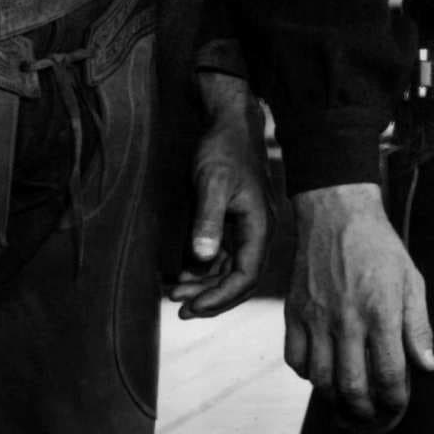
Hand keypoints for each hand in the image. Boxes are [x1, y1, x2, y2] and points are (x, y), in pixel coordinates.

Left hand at [173, 72, 272, 317]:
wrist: (230, 125)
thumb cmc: (223, 150)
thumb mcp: (211, 183)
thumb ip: (207, 220)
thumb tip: (202, 257)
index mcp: (259, 227)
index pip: (245, 276)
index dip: (220, 297)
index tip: (192, 307)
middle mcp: (257, 233)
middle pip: (239, 279)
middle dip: (210, 297)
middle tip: (178, 308)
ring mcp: (246, 229)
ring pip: (229, 270)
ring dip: (204, 285)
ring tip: (175, 293)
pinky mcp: (234, 223)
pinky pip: (223, 256)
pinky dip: (204, 269)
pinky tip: (183, 275)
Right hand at [287, 183, 433, 431]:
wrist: (336, 214)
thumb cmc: (380, 248)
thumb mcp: (412, 281)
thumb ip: (419, 326)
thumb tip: (428, 365)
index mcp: (381, 312)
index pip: (390, 374)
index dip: (396, 400)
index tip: (398, 406)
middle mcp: (347, 320)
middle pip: (352, 386)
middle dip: (365, 411)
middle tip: (372, 416)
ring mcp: (316, 318)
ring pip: (321, 379)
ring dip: (335, 400)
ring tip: (348, 403)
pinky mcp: (293, 313)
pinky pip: (295, 359)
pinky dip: (308, 375)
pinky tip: (322, 374)